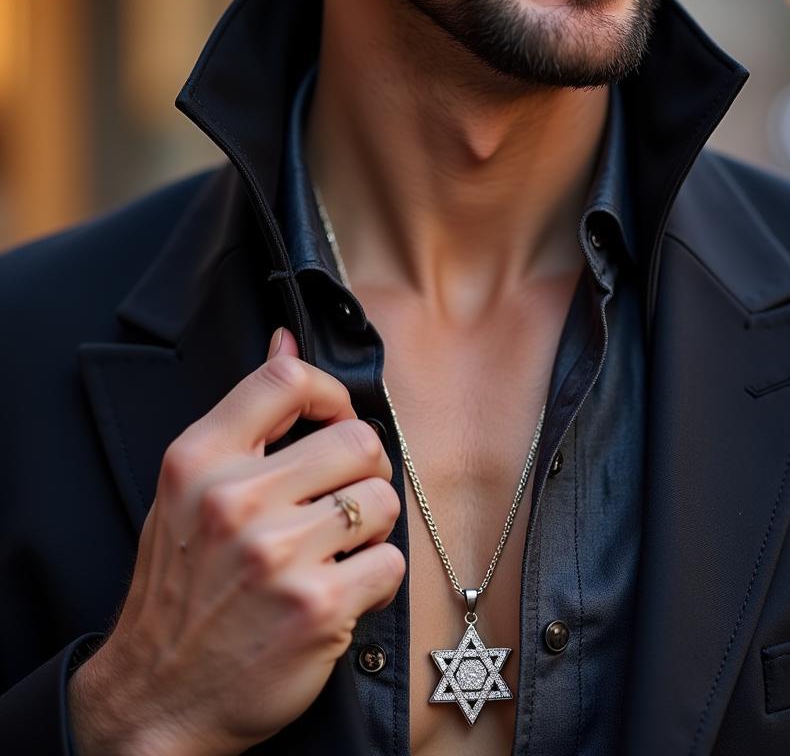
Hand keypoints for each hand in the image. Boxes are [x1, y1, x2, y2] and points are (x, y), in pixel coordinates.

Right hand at [68, 328, 404, 755]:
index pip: (286, 376)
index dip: (329, 392)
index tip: (332, 419)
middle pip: (358, 439)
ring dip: (371, 529)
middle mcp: (236, 499)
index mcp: (199, 460)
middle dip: (362, 472)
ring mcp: (278, 554)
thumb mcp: (189, 490)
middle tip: (339, 502)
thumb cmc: (180, 588)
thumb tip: (286, 336)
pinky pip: (391, 561)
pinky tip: (340, 593)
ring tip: (334, 551)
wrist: (156, 697)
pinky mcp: (317, 606)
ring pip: (383, 500)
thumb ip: (245, 415)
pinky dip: (375, 579)